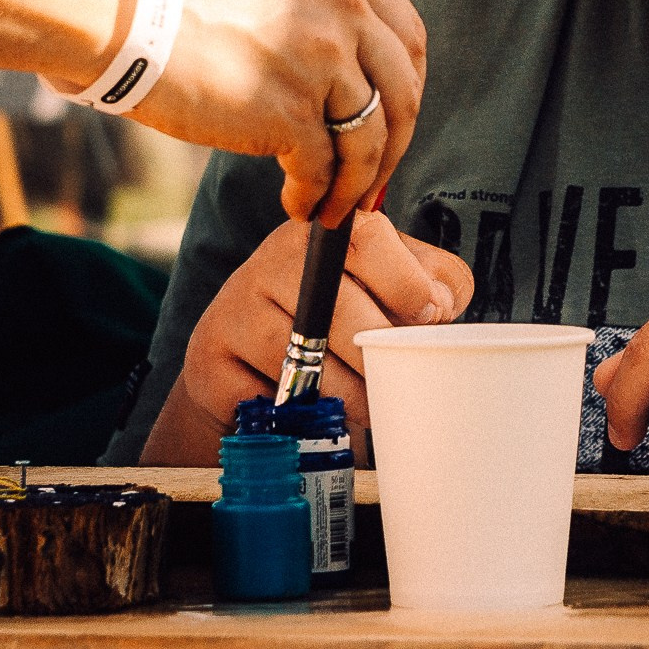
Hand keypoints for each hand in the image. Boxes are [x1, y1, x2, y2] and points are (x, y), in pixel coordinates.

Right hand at [131, 0, 425, 224]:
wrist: (118, 6)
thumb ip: (312, 4)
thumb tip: (340, 70)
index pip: (407, 35)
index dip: (407, 86)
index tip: (394, 119)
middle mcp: (344, 6)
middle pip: (404, 90)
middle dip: (394, 145)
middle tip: (375, 179)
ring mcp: (322, 58)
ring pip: (371, 138)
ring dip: (357, 183)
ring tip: (336, 206)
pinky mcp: (290, 111)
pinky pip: (324, 169)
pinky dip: (315, 196)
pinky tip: (297, 204)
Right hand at [141, 211, 471, 463]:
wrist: (246, 356)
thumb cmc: (341, 314)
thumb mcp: (391, 281)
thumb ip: (436, 281)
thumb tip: (438, 307)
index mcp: (323, 233)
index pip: (368, 239)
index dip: (407, 286)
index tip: (427, 318)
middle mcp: (273, 258)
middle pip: (342, 309)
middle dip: (381, 356)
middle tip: (398, 380)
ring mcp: (236, 307)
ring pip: (304, 360)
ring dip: (346, 395)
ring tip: (366, 405)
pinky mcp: (209, 358)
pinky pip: (265, 397)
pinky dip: (296, 415)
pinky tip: (308, 411)